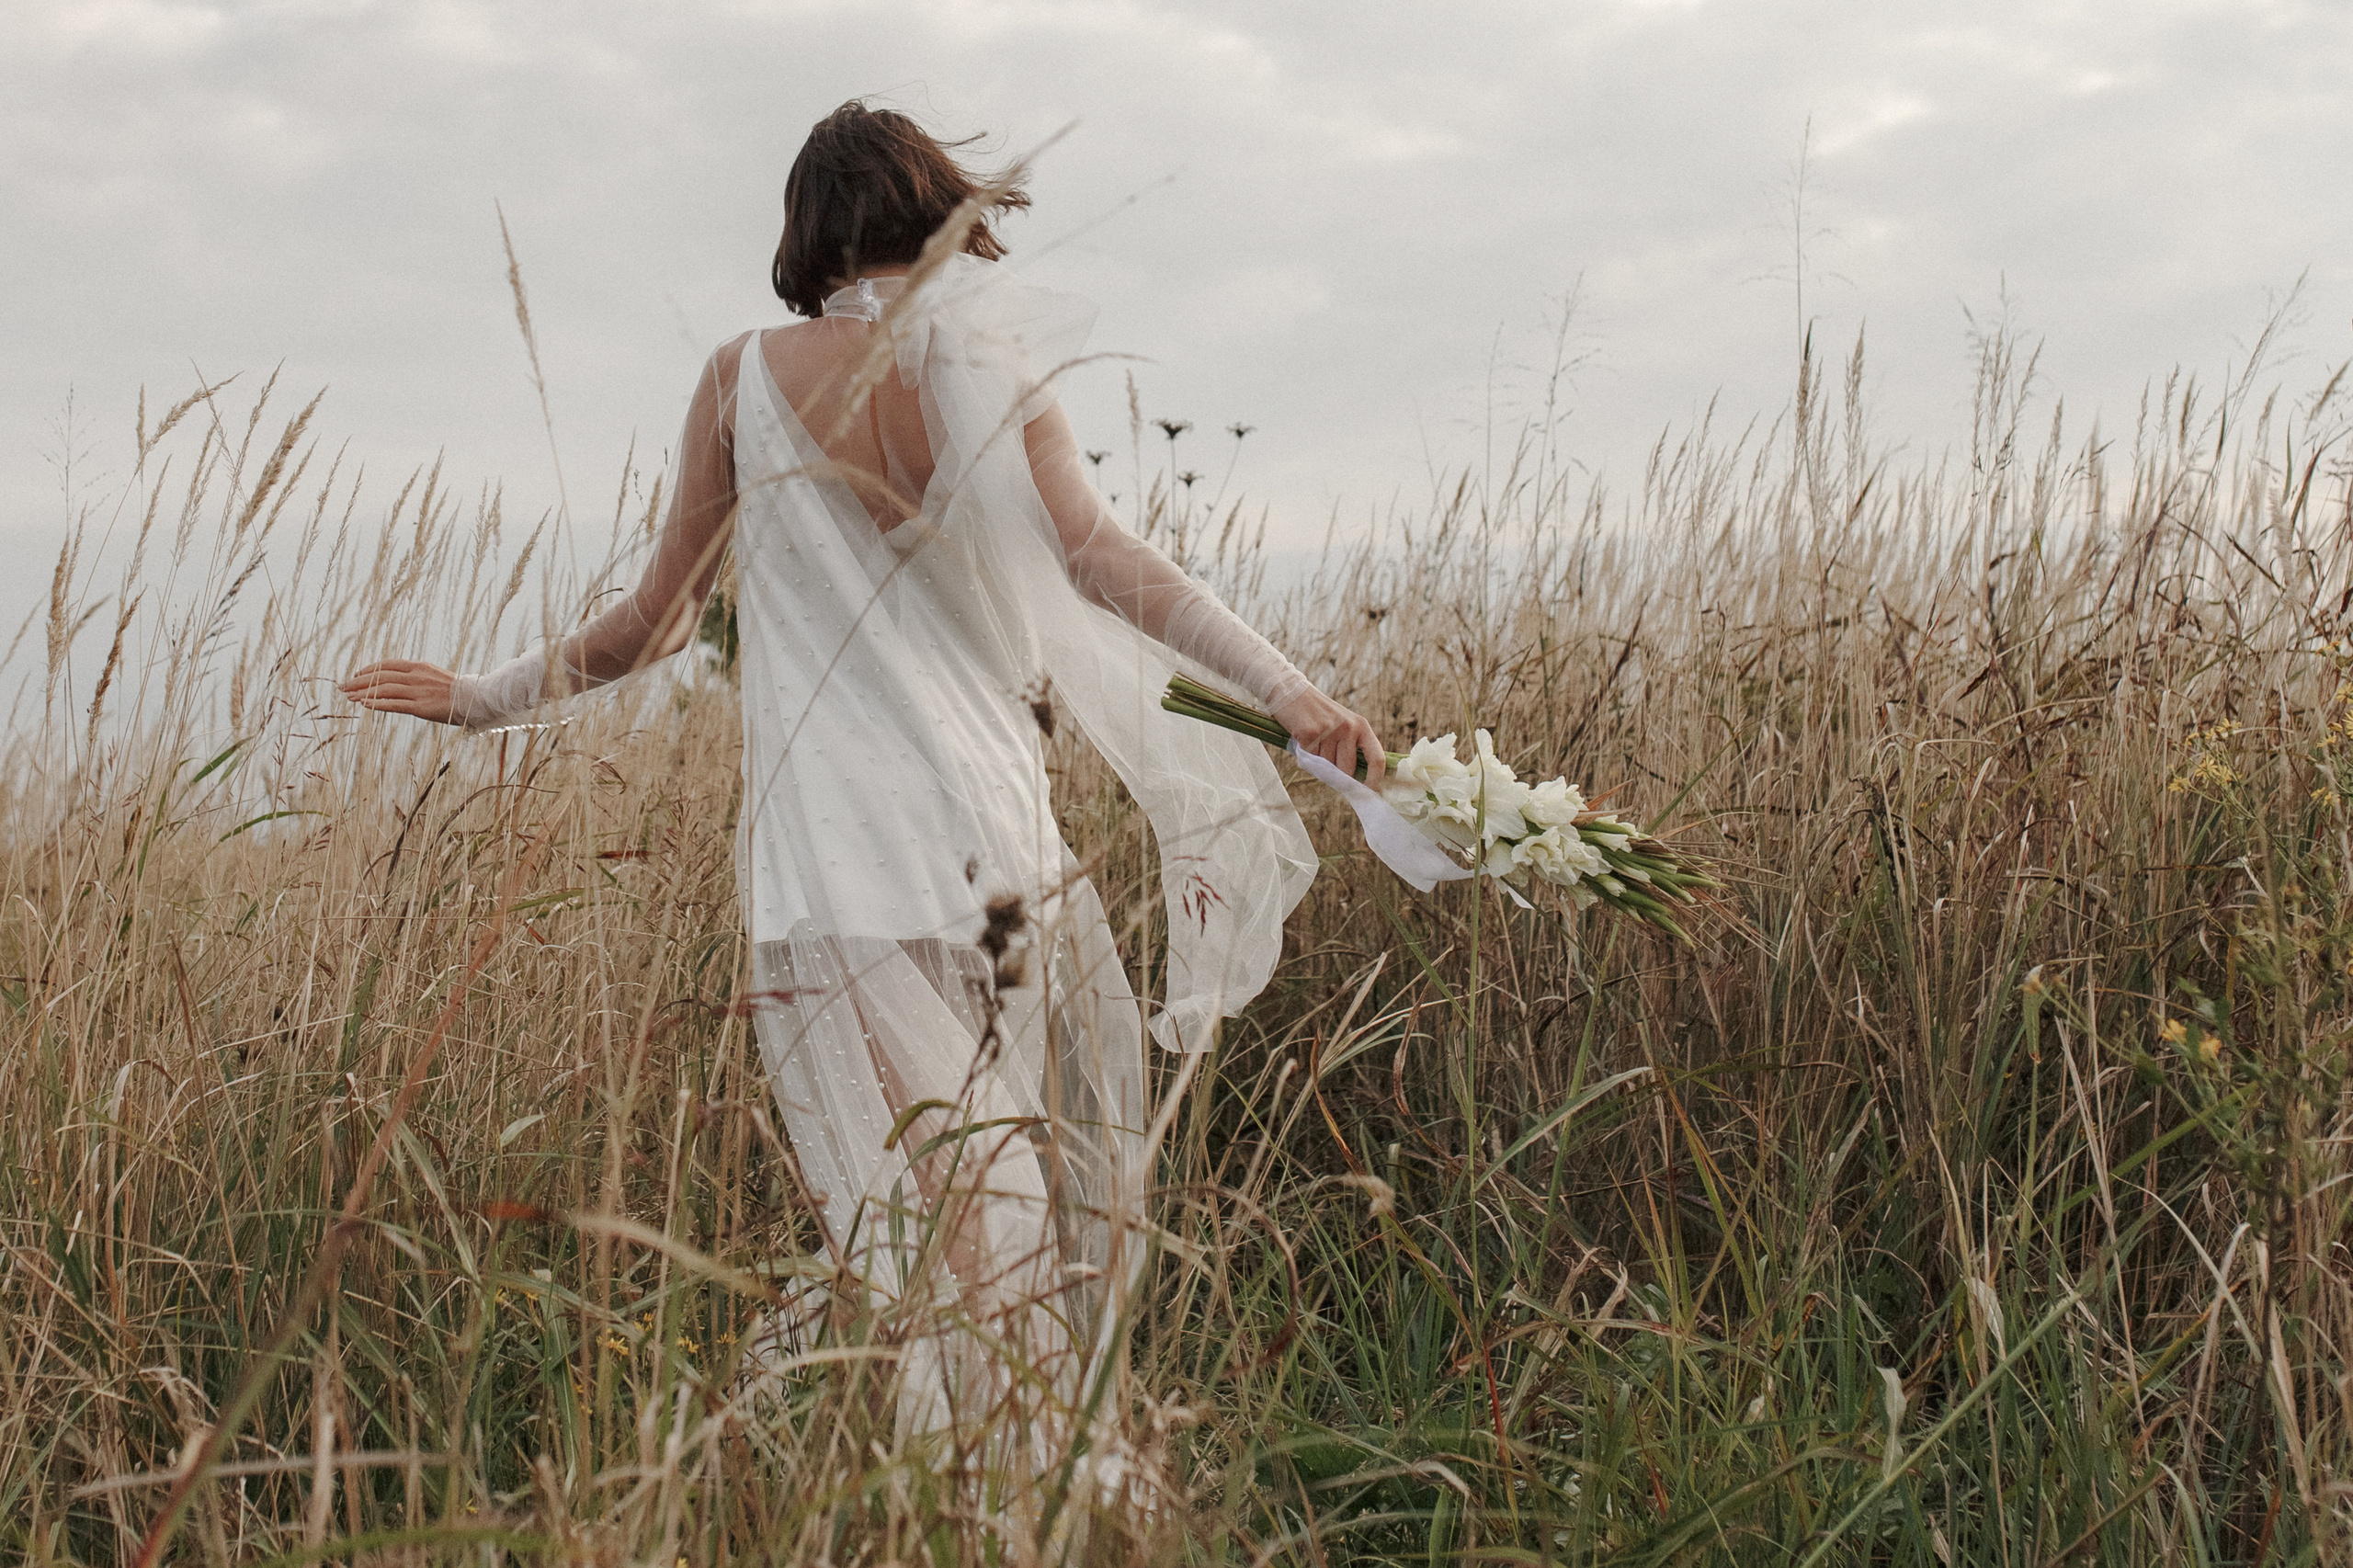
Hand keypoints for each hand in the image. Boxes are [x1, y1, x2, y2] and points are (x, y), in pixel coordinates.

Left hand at [341, 659, 467, 725]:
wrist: (478, 699)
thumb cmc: (460, 691)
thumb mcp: (436, 677)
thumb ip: (418, 678)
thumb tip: (403, 681)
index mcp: (419, 667)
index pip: (387, 665)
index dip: (369, 669)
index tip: (356, 674)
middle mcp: (416, 677)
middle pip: (381, 677)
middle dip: (359, 682)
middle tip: (343, 687)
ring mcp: (418, 692)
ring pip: (384, 690)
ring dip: (363, 693)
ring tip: (349, 697)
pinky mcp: (421, 708)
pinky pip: (395, 705)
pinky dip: (378, 704)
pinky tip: (364, 704)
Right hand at [1273, 685, 1385, 786]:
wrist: (1290, 692)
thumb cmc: (1317, 714)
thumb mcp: (1342, 724)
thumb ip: (1351, 747)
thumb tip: (1355, 781)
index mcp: (1361, 725)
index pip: (1377, 758)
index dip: (1375, 780)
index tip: (1369, 793)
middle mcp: (1348, 727)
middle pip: (1347, 770)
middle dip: (1336, 777)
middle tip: (1326, 769)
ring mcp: (1329, 730)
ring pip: (1327, 768)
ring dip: (1318, 764)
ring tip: (1312, 745)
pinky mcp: (1309, 733)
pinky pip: (1311, 760)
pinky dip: (1305, 757)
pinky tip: (1302, 742)